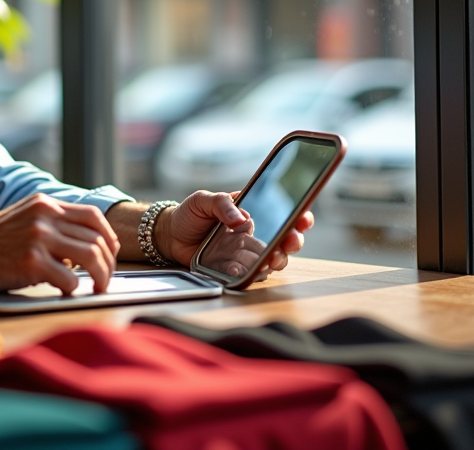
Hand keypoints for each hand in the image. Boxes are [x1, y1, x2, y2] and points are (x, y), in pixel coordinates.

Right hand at [0, 194, 119, 294]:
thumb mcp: (26, 218)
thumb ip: (54, 223)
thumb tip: (87, 244)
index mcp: (46, 204)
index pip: (93, 216)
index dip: (109, 237)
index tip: (110, 253)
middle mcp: (45, 216)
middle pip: (97, 238)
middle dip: (108, 262)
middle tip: (105, 278)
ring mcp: (39, 238)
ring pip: (91, 256)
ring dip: (101, 276)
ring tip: (97, 287)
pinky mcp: (32, 262)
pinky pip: (69, 279)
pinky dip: (73, 289)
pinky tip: (66, 291)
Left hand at [157, 190, 313, 275]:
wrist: (169, 235)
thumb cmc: (190, 213)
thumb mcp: (203, 200)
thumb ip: (222, 203)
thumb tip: (242, 218)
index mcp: (252, 212)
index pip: (283, 213)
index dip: (299, 215)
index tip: (304, 217)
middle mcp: (254, 234)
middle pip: (285, 240)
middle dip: (293, 240)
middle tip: (291, 241)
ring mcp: (246, 252)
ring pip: (272, 259)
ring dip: (276, 259)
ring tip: (270, 258)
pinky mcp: (234, 268)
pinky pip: (248, 273)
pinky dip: (248, 272)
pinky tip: (240, 268)